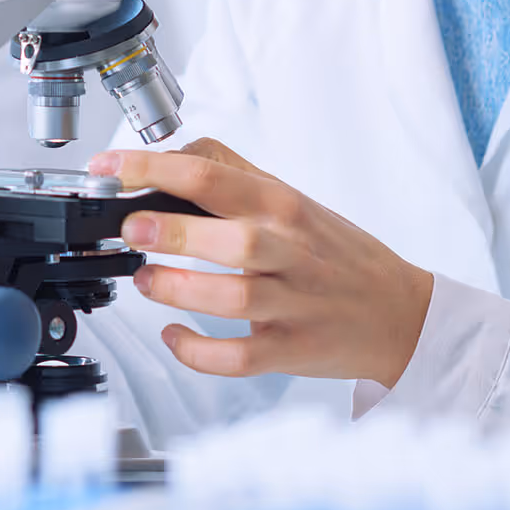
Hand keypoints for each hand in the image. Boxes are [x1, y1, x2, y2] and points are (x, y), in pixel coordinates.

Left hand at [88, 138, 433, 386]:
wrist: (401, 313)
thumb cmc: (338, 253)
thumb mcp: (293, 199)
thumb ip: (234, 173)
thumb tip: (173, 153)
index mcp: (282, 205)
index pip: (210, 176)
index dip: (151, 169)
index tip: (109, 168)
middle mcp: (289, 251)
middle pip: (229, 238)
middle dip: (170, 232)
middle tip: (130, 228)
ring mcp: (292, 303)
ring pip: (231, 298)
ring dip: (178, 289)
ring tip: (147, 280)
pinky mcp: (290, 350)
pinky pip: (238, 356)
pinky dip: (198, 350)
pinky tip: (174, 335)